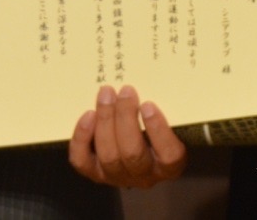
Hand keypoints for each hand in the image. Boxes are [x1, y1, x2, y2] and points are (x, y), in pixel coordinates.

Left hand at [68, 84, 185, 188]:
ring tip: (106, 94)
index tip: (148, 104)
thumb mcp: (173, 123)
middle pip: (132, 153)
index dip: (158, 130)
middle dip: (125, 118)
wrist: (141, 148)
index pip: (169, 154)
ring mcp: (118, 176)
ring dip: (105, 121)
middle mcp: (144, 176)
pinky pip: (83, 160)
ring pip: (108, 156)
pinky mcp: (95, 174)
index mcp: (170, 165)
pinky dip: (83, 138)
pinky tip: (88, 115)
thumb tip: (160, 80)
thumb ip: (171, 110)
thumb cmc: (160, 129)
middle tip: (125, 91)